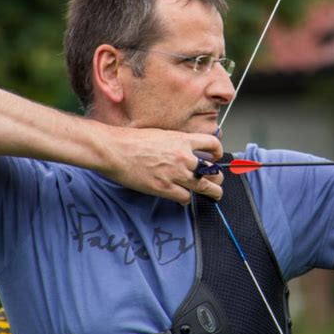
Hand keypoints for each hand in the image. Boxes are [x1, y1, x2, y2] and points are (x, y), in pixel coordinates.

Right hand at [98, 126, 223, 204]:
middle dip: (218, 177)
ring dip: (212, 192)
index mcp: (182, 140)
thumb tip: (184, 150)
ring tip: (215, 194)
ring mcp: (175, 173)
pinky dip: (186, 199)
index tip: (216, 157)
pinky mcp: (164, 188)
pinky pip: (185, 197)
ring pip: (204, 187)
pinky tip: (183, 198)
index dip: (218, 152)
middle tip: (218, 181)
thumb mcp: (161, 134)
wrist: (115, 150)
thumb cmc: (132, 140)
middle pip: (212, 170)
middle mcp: (183, 157)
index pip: (212, 144)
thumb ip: (176, 143)